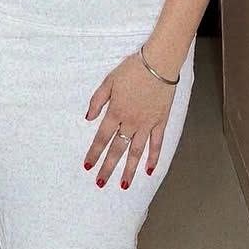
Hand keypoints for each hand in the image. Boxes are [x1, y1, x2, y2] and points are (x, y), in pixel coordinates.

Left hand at [83, 50, 175, 189]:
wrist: (159, 63)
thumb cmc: (133, 69)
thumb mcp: (108, 81)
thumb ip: (97, 100)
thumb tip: (88, 118)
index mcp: (115, 112)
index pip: (101, 138)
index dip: (94, 153)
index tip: (88, 166)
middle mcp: (130, 122)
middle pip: (117, 149)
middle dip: (108, 168)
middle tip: (100, 183)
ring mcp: (147, 124)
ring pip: (136, 152)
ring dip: (129, 169)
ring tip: (124, 185)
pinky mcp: (160, 122)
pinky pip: (157, 144)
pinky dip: (153, 158)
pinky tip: (149, 170)